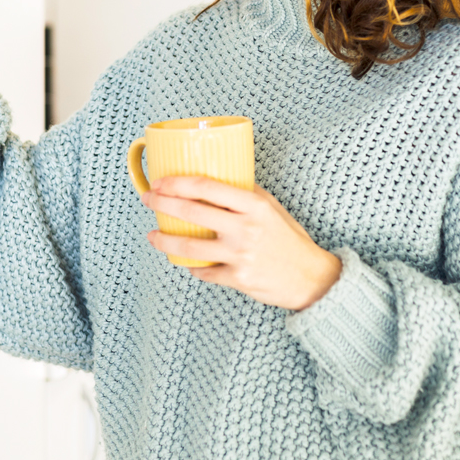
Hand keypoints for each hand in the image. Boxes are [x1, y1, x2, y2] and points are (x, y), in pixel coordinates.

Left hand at [141, 177, 341, 310]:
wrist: (310, 278)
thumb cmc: (290, 239)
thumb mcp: (272, 208)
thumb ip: (247, 194)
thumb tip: (218, 179)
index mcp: (254, 205)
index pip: (208, 187)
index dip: (178, 182)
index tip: (161, 181)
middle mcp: (245, 228)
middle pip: (192, 213)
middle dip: (163, 204)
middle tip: (148, 200)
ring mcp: (240, 255)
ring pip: (190, 248)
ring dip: (165, 241)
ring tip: (153, 235)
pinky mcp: (238, 279)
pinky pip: (204, 272)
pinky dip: (192, 268)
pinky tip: (185, 262)